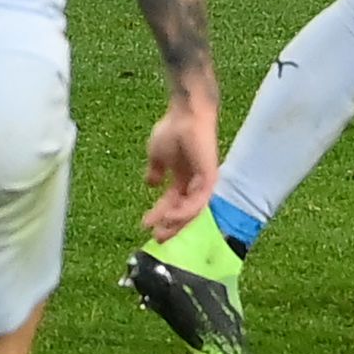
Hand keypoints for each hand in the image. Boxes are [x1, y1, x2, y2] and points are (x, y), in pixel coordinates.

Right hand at [140, 95, 219, 239]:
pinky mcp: (209, 178)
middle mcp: (194, 183)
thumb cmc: (173, 129)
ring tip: (161, 231)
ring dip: (176, 223)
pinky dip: (184, 211)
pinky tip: (169, 216)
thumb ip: (155, 171)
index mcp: (183, 179)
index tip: (145, 226)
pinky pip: (198, 202)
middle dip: (170, 227)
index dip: (159, 216)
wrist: (185, 113)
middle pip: (184, 212)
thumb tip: (150, 184)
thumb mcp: (157, 155)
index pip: (172, 204)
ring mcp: (203, 182)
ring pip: (192, 212)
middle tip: (157, 240)